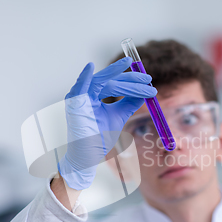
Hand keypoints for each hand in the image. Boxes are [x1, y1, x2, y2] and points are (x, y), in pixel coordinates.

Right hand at [58, 57, 156, 189]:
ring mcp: (79, 99)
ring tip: (129, 64)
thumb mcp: (118, 117)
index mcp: (95, 96)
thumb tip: (145, 93)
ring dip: (116, 74)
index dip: (131, 80)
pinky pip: (78, 89)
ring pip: (101, 82)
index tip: (148, 80)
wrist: (89, 157)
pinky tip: (90, 67)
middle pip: (110, 81)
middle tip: (147, 78)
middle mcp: (86, 95)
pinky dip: (84, 77)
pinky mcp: (73, 106)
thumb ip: (128, 104)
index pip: (115, 83)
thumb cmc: (99, 138)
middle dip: (129, 78)